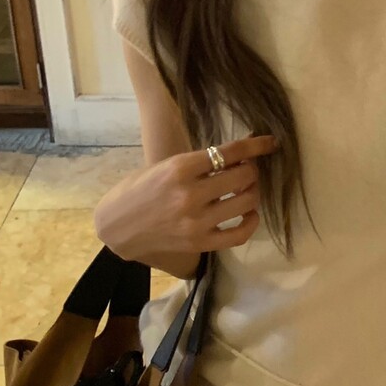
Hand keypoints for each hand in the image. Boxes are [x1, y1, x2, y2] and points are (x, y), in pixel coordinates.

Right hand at [94, 134, 280, 269]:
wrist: (115, 226)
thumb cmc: (138, 189)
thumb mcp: (164, 166)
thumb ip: (197, 162)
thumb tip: (236, 154)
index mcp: (180, 168)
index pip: (229, 152)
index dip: (256, 145)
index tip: (270, 142)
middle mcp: (191, 194)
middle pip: (243, 176)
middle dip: (252, 169)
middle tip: (248, 169)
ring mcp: (197, 221)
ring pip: (246, 202)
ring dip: (253, 192)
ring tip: (247, 188)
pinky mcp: (200, 243)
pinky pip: (239, 234)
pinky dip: (252, 222)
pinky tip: (251, 213)